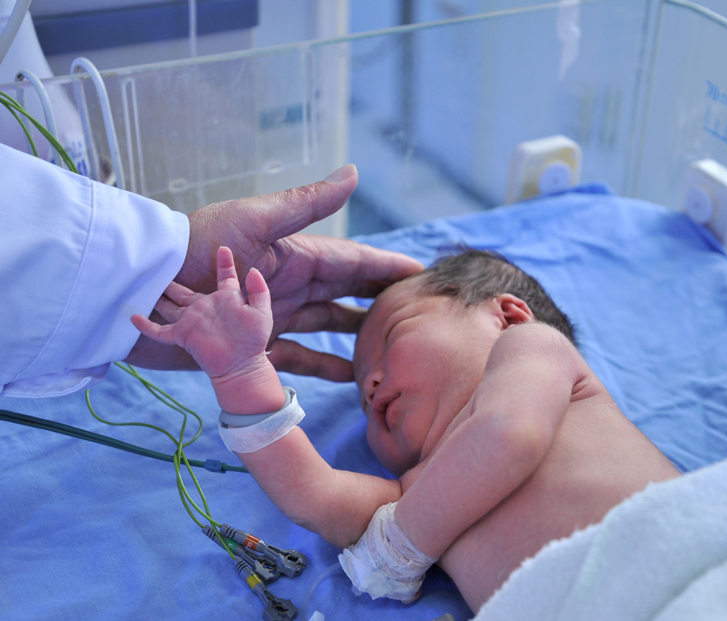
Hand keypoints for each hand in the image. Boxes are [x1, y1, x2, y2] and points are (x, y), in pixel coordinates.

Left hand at [125, 165, 423, 379]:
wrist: (140, 286)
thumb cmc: (194, 249)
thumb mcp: (254, 222)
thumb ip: (305, 204)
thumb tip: (354, 173)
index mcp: (294, 255)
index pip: (355, 262)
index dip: (388, 268)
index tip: (423, 275)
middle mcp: (289, 285)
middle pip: (348, 293)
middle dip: (382, 299)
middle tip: (421, 312)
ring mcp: (274, 315)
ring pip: (329, 325)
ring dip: (359, 334)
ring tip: (394, 347)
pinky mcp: (256, 344)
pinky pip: (302, 358)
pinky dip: (327, 366)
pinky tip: (352, 375)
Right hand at [132, 247, 285, 412]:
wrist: (242, 364)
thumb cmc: (253, 340)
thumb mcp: (262, 312)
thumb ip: (259, 290)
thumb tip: (252, 270)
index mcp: (226, 299)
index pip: (225, 277)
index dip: (224, 263)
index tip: (223, 248)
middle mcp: (205, 307)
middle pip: (184, 292)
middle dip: (172, 282)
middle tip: (161, 267)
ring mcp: (192, 320)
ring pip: (170, 306)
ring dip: (159, 298)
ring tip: (145, 285)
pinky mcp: (182, 335)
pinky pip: (159, 331)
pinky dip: (145, 326)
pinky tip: (133, 317)